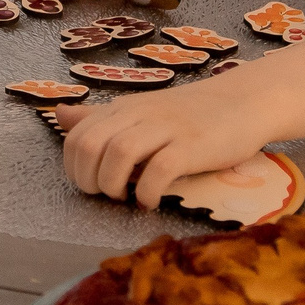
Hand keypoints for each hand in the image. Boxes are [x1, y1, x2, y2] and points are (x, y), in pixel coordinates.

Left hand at [57, 77, 269, 209]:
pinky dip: (147, 191)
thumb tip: (60, 115)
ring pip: (119, 153)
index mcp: (123, 109)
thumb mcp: (140, 111)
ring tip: (124, 197)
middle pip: (90, 144)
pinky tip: (150, 201)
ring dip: (113, 185)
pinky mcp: (192, 146)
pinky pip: (159, 169)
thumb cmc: (190, 114)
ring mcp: (166, 129)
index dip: (73, 167)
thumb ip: (101, 118)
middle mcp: (139, 115)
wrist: (244, 103)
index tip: (91, 184)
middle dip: (87, 179)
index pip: (76, 136)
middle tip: (105, 194)